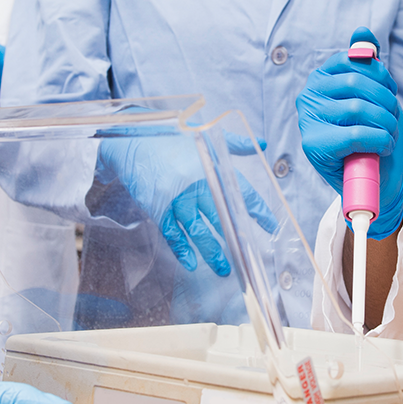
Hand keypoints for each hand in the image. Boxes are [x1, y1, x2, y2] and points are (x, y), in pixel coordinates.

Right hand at [96, 134, 278, 276]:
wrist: (131, 140)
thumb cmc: (170, 137)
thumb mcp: (204, 135)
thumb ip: (235, 142)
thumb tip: (261, 143)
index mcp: (210, 167)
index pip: (240, 191)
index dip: (258, 210)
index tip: (271, 226)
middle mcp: (195, 184)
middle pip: (221, 216)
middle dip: (235, 237)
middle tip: (247, 255)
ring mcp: (175, 198)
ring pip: (197, 230)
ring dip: (211, 251)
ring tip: (223, 268)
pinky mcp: (157, 207)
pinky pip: (171, 232)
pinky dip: (181, 249)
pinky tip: (191, 263)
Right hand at [296, 27, 402, 237]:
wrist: (379, 181)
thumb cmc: (376, 135)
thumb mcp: (376, 94)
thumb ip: (367, 63)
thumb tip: (362, 32)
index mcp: (321, 80)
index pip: (354, 61)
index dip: (380, 77)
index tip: (388, 94)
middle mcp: (308, 97)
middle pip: (358, 83)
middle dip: (386, 102)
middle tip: (392, 119)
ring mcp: (308, 122)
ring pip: (359, 109)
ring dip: (386, 123)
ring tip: (387, 135)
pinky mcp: (314, 146)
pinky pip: (357, 134)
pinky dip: (379, 140)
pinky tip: (382, 148)